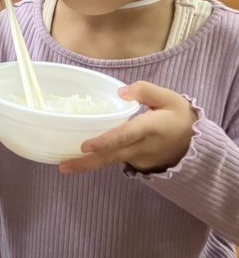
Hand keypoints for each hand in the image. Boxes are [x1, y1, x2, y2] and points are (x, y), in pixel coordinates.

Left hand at [59, 82, 197, 173]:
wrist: (194, 144)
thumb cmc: (179, 117)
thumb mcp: (170, 98)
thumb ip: (145, 91)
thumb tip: (121, 92)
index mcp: (152, 128)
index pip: (127, 135)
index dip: (107, 141)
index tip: (87, 145)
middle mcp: (142, 147)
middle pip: (112, 155)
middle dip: (87, 162)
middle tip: (63, 165)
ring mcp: (138, 159)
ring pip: (110, 161)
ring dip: (87, 165)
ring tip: (64, 166)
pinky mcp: (135, 164)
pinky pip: (114, 161)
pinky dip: (98, 160)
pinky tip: (79, 158)